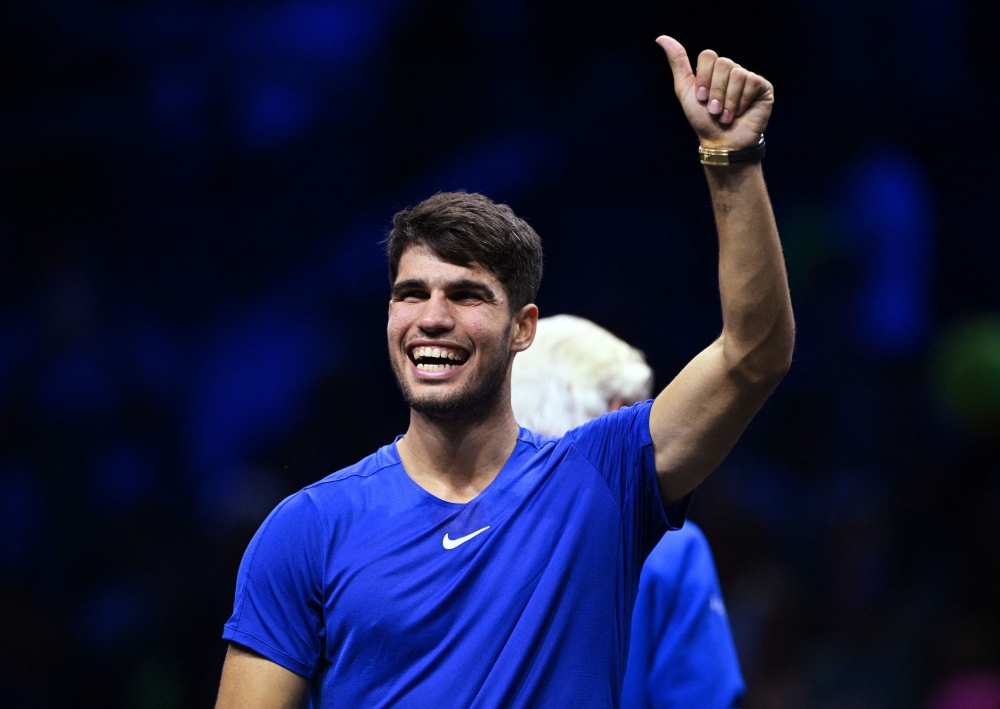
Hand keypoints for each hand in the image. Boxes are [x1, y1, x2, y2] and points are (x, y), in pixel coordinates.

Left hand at [655, 36, 772, 150]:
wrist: (722, 142)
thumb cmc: (703, 120)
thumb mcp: (685, 91)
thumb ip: (678, 63)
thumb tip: (661, 38)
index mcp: (713, 70)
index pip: (708, 55)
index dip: (703, 78)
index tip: (701, 99)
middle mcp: (731, 70)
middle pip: (723, 64)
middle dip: (715, 92)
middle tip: (714, 111)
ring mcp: (748, 77)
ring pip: (737, 74)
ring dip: (728, 101)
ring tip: (726, 116)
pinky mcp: (763, 87)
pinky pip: (752, 82)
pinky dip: (742, 101)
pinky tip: (740, 113)